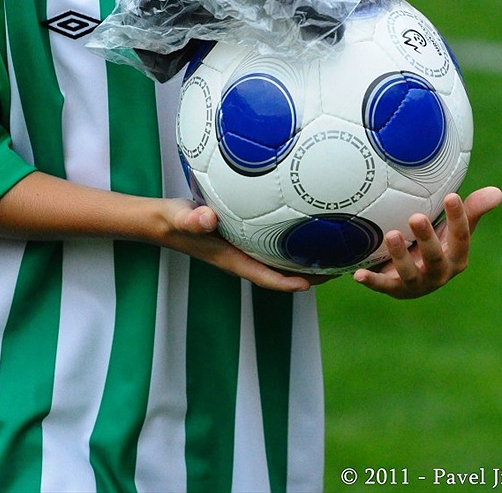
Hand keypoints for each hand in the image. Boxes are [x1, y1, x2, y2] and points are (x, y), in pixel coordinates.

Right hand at [163, 199, 330, 291]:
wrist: (165, 220)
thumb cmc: (175, 219)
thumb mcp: (182, 217)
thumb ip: (193, 219)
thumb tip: (207, 218)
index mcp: (231, 259)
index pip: (264, 277)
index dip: (287, 283)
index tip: (312, 284)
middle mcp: (241, 258)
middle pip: (279, 273)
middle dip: (307, 275)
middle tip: (336, 268)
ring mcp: (242, 250)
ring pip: (278, 260)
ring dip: (303, 260)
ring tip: (333, 252)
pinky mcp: (242, 239)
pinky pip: (271, 244)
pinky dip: (290, 241)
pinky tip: (306, 226)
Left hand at [351, 186, 501, 299]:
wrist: (414, 272)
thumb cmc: (437, 243)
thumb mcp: (453, 227)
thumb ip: (472, 210)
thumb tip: (498, 192)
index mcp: (457, 257)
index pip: (461, 237)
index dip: (457, 218)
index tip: (450, 196)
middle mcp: (439, 273)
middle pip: (435, 258)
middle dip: (427, 239)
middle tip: (416, 217)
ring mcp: (417, 283)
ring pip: (410, 274)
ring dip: (400, 256)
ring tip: (391, 235)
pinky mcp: (395, 289)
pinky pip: (383, 286)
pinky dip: (372, 281)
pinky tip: (359, 274)